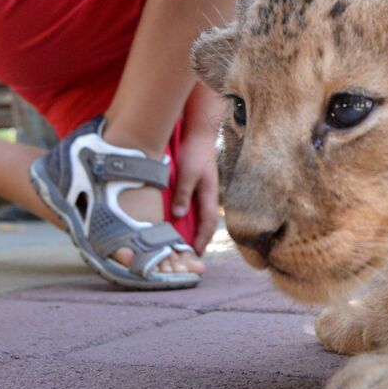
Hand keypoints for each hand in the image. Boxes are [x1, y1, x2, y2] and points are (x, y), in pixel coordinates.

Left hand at [172, 129, 219, 255]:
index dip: (203, 239)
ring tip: (188, 241)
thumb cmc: (194, 154)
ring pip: (202, 215)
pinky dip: (192, 217)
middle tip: (192, 253)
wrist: (199, 135)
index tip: (196, 253)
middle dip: (202, 238)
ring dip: (197, 229)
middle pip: (208, 222)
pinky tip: (183, 220)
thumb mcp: (187, 174)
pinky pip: (197, 206)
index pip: (208, 222)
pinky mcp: (199, 185)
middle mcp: (209, 195)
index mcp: (209, 194)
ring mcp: (205, 190)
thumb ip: (183, 195)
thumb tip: (178, 216)